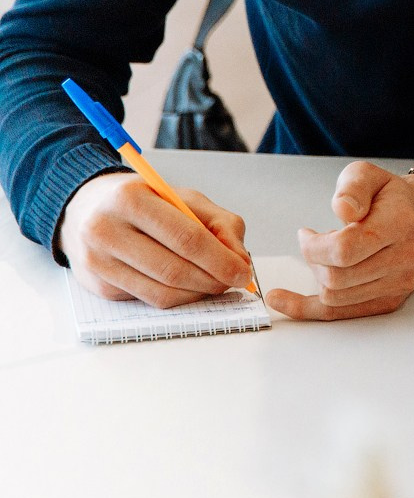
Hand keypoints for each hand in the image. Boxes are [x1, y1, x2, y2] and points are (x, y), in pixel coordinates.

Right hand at [57, 170, 253, 306]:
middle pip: (173, 270)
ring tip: (215, 284)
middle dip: (212, 280)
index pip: (185, 238)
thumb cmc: (145, 201)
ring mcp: (98, 262)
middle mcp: (106, 231)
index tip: (243, 272)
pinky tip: (189, 287)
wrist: (86, 209)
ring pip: (160, 292)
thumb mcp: (185, 198)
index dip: (220, 260)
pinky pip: (147, 299)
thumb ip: (220, 224)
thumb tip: (240, 260)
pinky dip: (177, 297)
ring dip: (197, 293)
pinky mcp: (98, 285)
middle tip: (234, 281)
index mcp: (130, 199)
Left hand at [267, 162, 413, 321]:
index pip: (345, 250)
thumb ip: (352, 187)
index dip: (313, 246)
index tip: (306, 234)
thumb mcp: (368, 175)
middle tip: (316, 243)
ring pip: (335, 298)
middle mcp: (407, 257)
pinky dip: (306, 309)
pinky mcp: (391, 300)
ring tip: (328, 256)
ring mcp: (401, 283)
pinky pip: (340, 314)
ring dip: (319, 276)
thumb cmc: (390, 197)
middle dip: (313, 261)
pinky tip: (283, 300)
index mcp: (401, 223)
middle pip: (337, 278)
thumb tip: (343, 208)